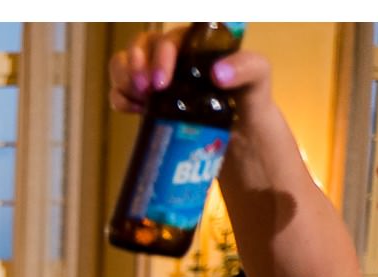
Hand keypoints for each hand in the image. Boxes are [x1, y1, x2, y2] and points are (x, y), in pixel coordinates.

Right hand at [108, 28, 272, 128]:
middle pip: (140, 46)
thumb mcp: (258, 81)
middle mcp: (172, 58)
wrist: (237, 137)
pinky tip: (134, 110)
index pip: (171, 38)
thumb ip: (248, 68)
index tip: (162, 82)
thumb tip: (217, 73)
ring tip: (139, 99)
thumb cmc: (247, 103)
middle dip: (135, 66)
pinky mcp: (144, 101)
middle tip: (146, 90)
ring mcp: (155, 79)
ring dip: (123, 79)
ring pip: (123, 64)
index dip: (160, 55)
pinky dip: (120, 99)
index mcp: (196, 46)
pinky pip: (119, 91)